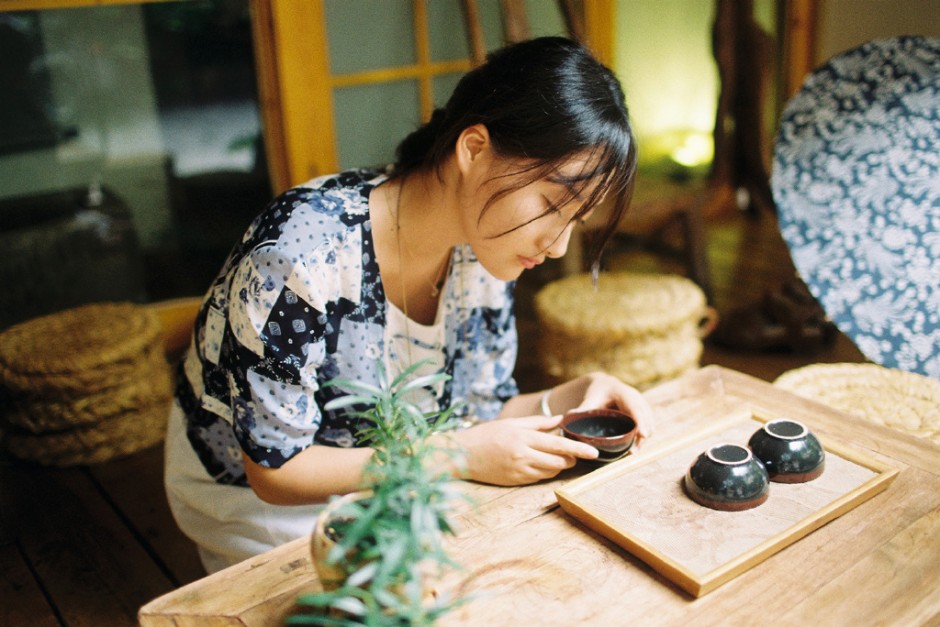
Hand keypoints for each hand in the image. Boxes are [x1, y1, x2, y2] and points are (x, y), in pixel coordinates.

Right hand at [445, 415, 598, 485]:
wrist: (461, 455)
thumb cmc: (486, 435)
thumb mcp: (512, 423)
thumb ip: (538, 423)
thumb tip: (561, 420)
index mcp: (523, 437)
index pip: (559, 444)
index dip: (579, 449)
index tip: (594, 452)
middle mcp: (523, 455)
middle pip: (559, 461)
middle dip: (570, 458)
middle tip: (572, 452)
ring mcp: (519, 471)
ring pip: (551, 471)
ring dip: (558, 465)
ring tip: (554, 456)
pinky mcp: (515, 482)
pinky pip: (538, 478)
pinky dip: (544, 470)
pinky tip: (539, 463)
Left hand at [551, 372, 655, 448]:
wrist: (604, 386)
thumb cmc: (597, 393)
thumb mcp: (590, 400)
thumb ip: (581, 411)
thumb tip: (566, 423)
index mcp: (622, 392)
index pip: (634, 406)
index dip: (640, 420)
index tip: (643, 434)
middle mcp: (635, 397)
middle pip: (644, 416)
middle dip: (643, 433)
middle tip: (634, 451)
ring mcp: (641, 404)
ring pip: (648, 422)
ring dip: (643, 437)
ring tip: (633, 452)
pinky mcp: (643, 412)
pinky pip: (647, 424)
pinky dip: (643, 435)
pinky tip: (636, 447)